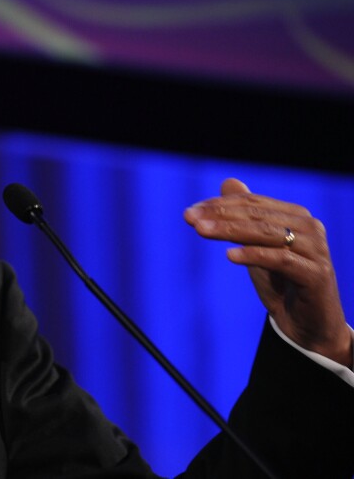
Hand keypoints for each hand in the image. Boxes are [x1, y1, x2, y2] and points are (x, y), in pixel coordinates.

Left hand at [184, 178, 351, 367]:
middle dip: (219, 216)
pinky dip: (253, 255)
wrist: (307, 324)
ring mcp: (315, 250)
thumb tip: (228, 181)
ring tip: (201, 231)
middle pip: (256, 216)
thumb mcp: (257, 246)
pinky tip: (229, 256)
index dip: (219, 205)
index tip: (189, 212)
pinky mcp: (315, 274)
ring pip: (266, 233)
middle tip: (189, 218)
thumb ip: (246, 216)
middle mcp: (309, 227)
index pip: (251, 204)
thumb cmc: (280, 282)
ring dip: (230, 231)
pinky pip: (280, 259)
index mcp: (296, 215)